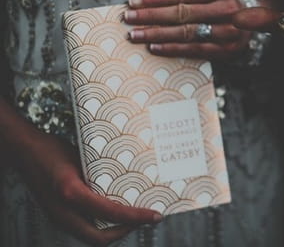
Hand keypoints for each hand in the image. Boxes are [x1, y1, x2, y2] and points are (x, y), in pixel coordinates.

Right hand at [16, 129, 161, 246]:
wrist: (24, 152)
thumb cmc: (53, 149)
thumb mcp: (82, 156)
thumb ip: (100, 172)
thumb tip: (130, 179)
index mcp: (71, 193)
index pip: (111, 212)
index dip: (136, 217)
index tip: (155, 215)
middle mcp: (64, 211)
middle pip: (100, 237)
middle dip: (126, 230)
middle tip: (145, 219)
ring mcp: (58, 217)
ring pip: (91, 235)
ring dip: (114, 230)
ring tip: (134, 216)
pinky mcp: (58, 216)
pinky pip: (84, 227)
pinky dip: (102, 224)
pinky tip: (115, 212)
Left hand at [125, 0, 250, 59]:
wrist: (254, 27)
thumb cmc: (224, 9)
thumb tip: (147, 4)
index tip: (133, 1)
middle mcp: (228, 9)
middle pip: (182, 12)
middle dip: (151, 16)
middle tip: (129, 18)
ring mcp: (228, 31)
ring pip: (186, 32)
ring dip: (157, 34)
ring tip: (136, 34)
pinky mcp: (226, 50)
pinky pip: (193, 49)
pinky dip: (171, 48)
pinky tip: (154, 47)